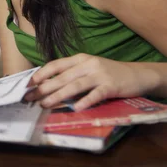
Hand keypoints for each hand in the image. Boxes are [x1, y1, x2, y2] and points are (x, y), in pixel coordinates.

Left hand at [25, 53, 147, 110]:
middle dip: (44, 88)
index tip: (28, 83)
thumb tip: (48, 85)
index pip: (56, 65)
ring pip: (75, 86)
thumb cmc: (108, 73)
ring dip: (58, 96)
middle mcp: (87, 64)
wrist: (137, 74)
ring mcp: (100, 75)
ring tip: (45, 104)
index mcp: (79, 59)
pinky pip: (96, 94)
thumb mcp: (88, 68)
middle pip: (62, 77)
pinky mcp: (111, 86)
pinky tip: (75, 108)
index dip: (41, 73)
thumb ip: (71, 74)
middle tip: (30, 97)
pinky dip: (85, 101)